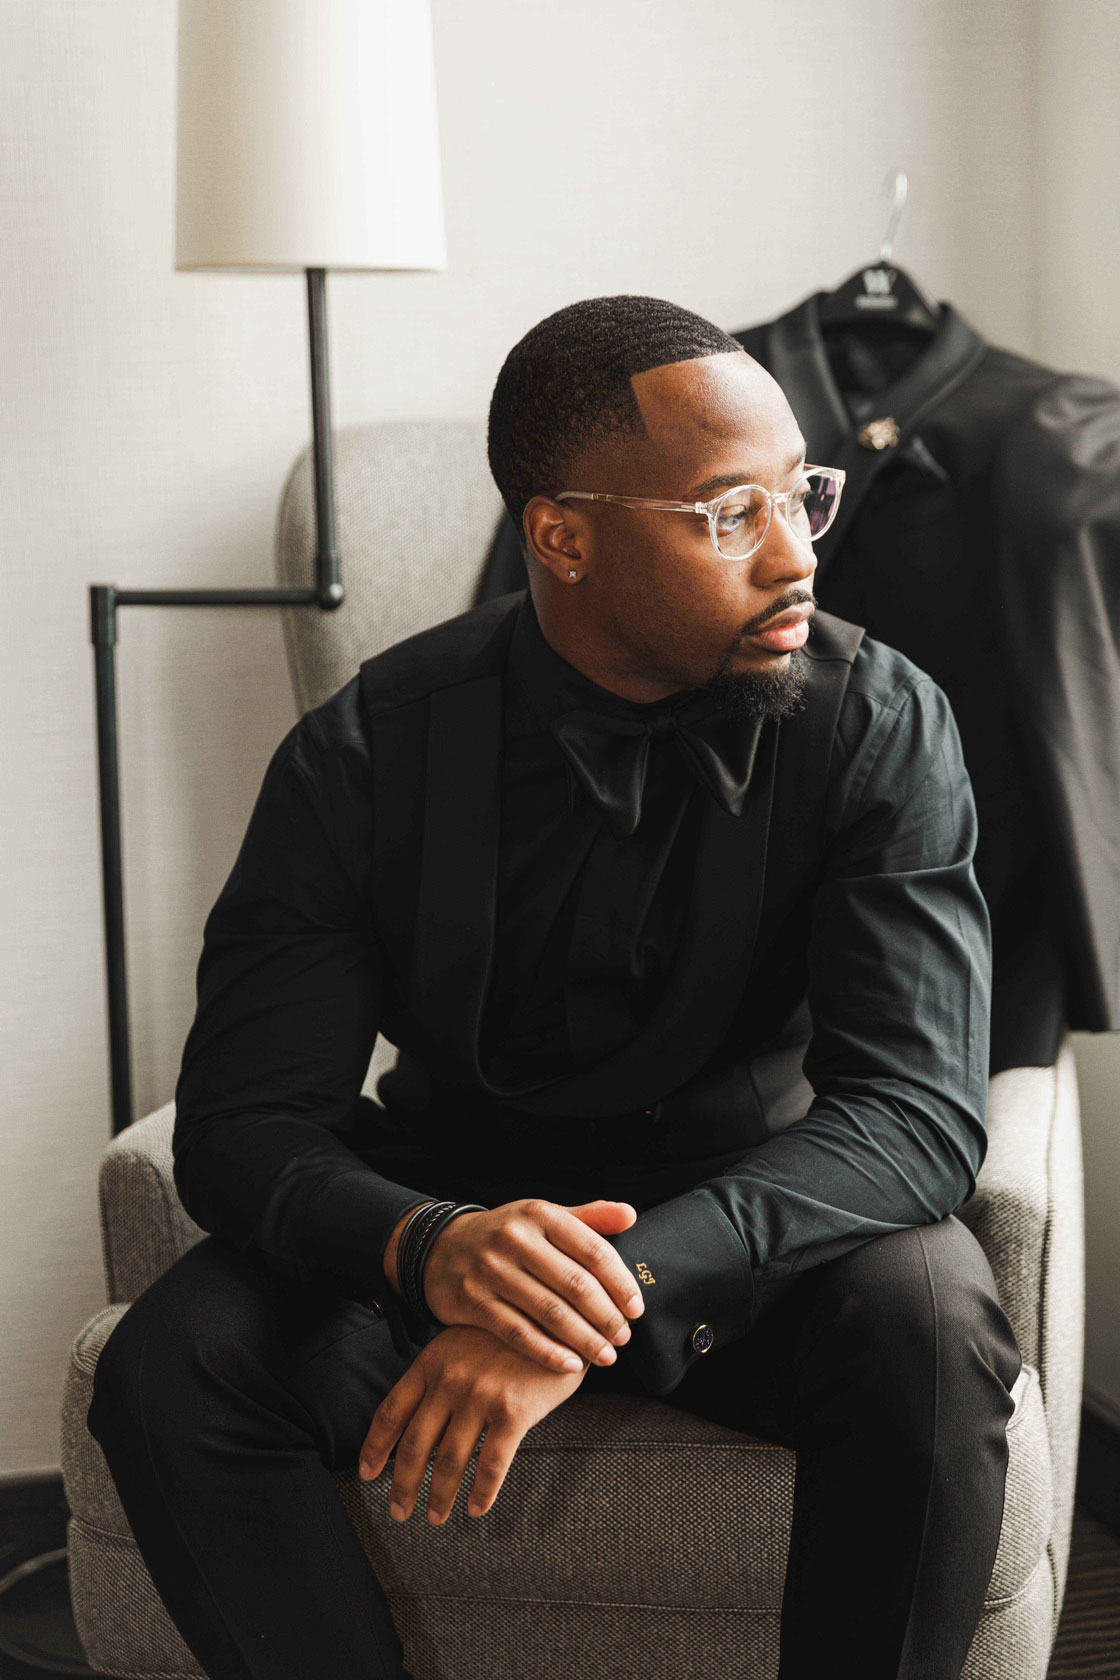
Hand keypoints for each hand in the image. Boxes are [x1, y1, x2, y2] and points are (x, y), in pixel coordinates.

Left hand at [358, 1323, 588, 1522]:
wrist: (560, 1317)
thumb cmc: (511, 1334)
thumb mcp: (465, 1344)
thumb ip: (441, 1378)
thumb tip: (418, 1426)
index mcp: (432, 1361)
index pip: (391, 1411)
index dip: (375, 1447)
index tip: (368, 1473)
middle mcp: (451, 1379)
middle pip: (416, 1444)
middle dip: (403, 1484)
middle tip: (400, 1511)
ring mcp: (481, 1395)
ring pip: (450, 1460)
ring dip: (440, 1495)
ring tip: (436, 1516)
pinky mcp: (514, 1410)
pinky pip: (492, 1463)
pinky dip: (482, 1492)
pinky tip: (476, 1508)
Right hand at [420, 1197, 644, 1374]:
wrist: (439, 1249)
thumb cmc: (505, 1235)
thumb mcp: (541, 1217)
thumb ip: (588, 1218)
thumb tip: (630, 1214)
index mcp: (540, 1214)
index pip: (592, 1250)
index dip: (620, 1283)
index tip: (636, 1309)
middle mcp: (515, 1238)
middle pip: (574, 1284)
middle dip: (606, 1316)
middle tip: (624, 1338)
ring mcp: (492, 1270)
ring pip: (550, 1312)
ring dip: (584, 1339)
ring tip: (606, 1356)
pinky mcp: (474, 1301)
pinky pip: (518, 1332)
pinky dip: (548, 1352)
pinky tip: (571, 1365)